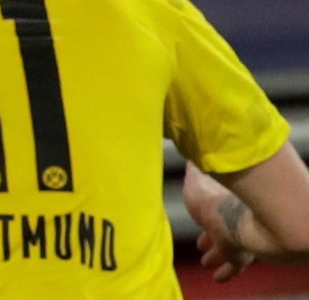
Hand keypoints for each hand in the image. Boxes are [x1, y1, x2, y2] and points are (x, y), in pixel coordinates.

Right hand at [184, 162, 255, 281]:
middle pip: (222, 228)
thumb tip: (191, 153)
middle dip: (210, 236)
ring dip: (216, 255)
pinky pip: (232, 267)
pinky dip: (225, 271)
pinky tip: (218, 277)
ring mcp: (239, 238)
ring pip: (227, 249)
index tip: (199, 216)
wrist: (233, 219)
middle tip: (201, 243)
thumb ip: (193, 168)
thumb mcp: (195, 177)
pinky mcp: (239, 256)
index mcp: (224, 200)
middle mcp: (233, 218)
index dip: (205, 210)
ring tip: (205, 261)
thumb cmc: (213, 197)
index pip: (216, 205)